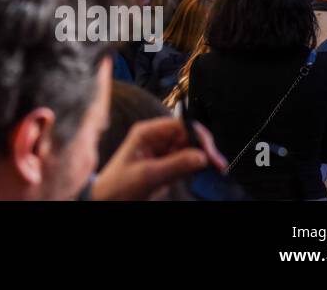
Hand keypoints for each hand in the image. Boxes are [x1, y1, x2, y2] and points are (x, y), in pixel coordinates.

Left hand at [91, 117, 217, 200]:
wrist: (108, 200)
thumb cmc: (118, 185)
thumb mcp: (147, 175)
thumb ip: (175, 164)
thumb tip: (201, 156)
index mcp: (147, 132)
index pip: (179, 124)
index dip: (198, 134)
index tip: (210, 151)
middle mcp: (156, 139)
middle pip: (188, 135)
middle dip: (204, 147)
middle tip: (218, 163)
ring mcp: (162, 152)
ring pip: (190, 149)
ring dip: (203, 156)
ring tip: (216, 167)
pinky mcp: (167, 166)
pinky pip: (187, 162)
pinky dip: (197, 166)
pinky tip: (206, 171)